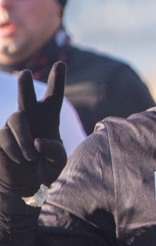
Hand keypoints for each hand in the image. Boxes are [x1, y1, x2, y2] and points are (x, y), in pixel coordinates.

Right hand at [0, 61, 65, 197]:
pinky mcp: (0, 135)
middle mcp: (30, 117)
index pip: (54, 97)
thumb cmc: (47, 168)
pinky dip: (15, 150)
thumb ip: (55, 153)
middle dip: (25, 86)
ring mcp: (12, 125)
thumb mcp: (58, 164)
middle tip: (24, 73)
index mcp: (49, 119)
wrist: (25, 181)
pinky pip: (5, 137)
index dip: (57, 81)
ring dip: (24, 140)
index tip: (60, 64)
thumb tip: (39, 141)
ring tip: (31, 157)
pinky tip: (21, 160)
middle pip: (26, 98)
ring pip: (16, 121)